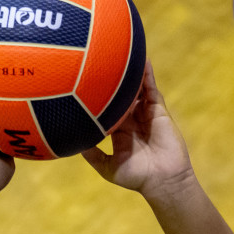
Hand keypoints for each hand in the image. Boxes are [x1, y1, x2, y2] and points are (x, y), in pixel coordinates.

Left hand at [81, 62, 195, 198]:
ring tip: (119, 52)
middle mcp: (131, 119)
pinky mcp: (158, 110)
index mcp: (118, 131)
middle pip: (119, 95)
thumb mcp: (107, 167)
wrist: (162, 180)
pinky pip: (152, 89)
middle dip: (110, 80)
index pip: (105, 108)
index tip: (82, 83)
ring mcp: (145, 113)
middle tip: (97, 61)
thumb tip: (71, 142)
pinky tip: (142, 61)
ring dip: (129, 73)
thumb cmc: (136, 177)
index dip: (96, 97)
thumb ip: (92, 154)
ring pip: (135, 88)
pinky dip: (147, 75)